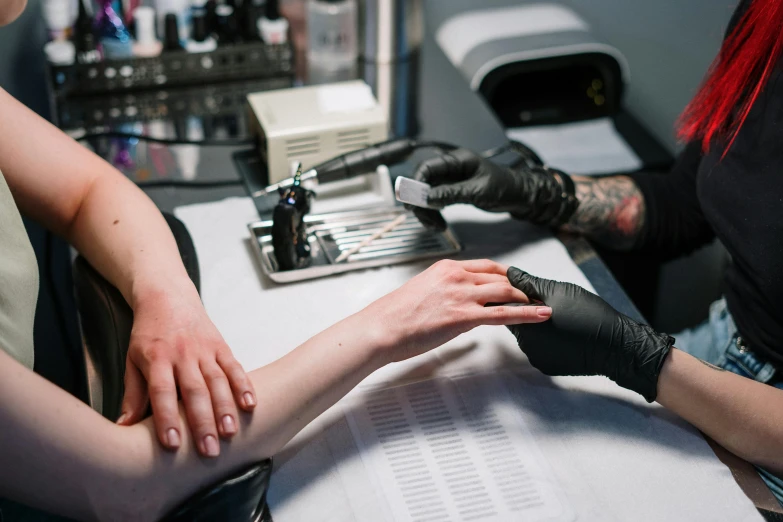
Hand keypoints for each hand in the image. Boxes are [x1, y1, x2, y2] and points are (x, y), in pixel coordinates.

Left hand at [118, 280, 255, 457]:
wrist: (167, 296)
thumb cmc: (148, 333)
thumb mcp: (132, 360)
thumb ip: (133, 394)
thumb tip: (124, 426)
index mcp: (157, 359)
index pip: (162, 392)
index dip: (167, 418)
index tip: (172, 444)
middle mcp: (182, 354)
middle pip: (194, 391)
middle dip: (202, 422)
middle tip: (208, 450)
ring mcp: (204, 349)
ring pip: (217, 381)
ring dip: (225, 408)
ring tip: (230, 432)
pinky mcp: (220, 346)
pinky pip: (234, 367)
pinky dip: (243, 385)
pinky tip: (251, 404)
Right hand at [366, 259, 553, 363]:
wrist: (381, 328)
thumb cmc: (394, 316)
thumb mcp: (422, 293)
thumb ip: (445, 293)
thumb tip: (460, 305)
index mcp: (446, 268)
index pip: (485, 266)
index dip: (506, 274)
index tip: (517, 280)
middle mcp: (456, 276)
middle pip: (500, 276)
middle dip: (521, 286)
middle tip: (535, 294)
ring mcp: (461, 295)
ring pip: (505, 291)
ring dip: (527, 298)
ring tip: (542, 304)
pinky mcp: (464, 316)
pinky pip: (503, 313)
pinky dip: (526, 313)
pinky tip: (540, 315)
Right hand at [409, 148, 571, 229]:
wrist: (521, 196)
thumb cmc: (505, 188)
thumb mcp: (478, 191)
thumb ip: (452, 193)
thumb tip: (427, 198)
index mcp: (458, 160)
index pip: (428, 167)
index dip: (416, 183)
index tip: (412, 201)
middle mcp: (452, 168)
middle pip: (424, 182)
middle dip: (420, 201)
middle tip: (423, 218)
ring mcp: (452, 180)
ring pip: (428, 193)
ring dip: (427, 210)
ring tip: (435, 226)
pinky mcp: (454, 190)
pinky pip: (437, 200)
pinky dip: (434, 212)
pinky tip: (439, 222)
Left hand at [505, 267, 673, 401]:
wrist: (616, 345)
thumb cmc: (588, 314)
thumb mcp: (558, 291)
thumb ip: (529, 283)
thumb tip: (510, 273)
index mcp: (526, 326)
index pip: (508, 309)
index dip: (516, 298)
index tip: (528, 293)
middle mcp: (527, 346)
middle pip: (519, 324)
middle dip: (528, 312)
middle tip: (550, 304)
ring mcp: (538, 359)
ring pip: (530, 337)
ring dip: (538, 327)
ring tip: (560, 318)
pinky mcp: (549, 367)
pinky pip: (542, 350)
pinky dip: (548, 341)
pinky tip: (564, 333)